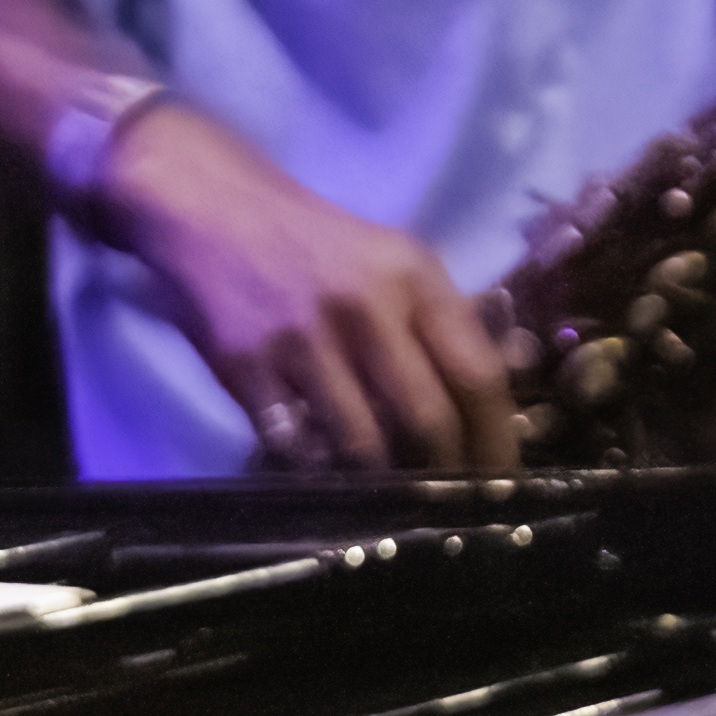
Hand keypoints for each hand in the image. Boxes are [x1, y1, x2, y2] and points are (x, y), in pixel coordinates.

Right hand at [96, 98, 521, 470]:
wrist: (216, 210)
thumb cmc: (321, 247)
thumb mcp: (396, 262)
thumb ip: (444, 327)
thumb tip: (493, 417)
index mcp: (414, 277)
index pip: (478, 376)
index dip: (494, 443)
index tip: (499, 485)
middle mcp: (364, 306)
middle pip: (428, 422)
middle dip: (444, 478)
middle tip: (446, 505)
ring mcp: (301, 339)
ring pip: (363, 448)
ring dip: (381, 486)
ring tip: (387, 496)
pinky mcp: (245, 367)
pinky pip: (295, 448)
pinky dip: (317, 471)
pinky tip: (324, 470)